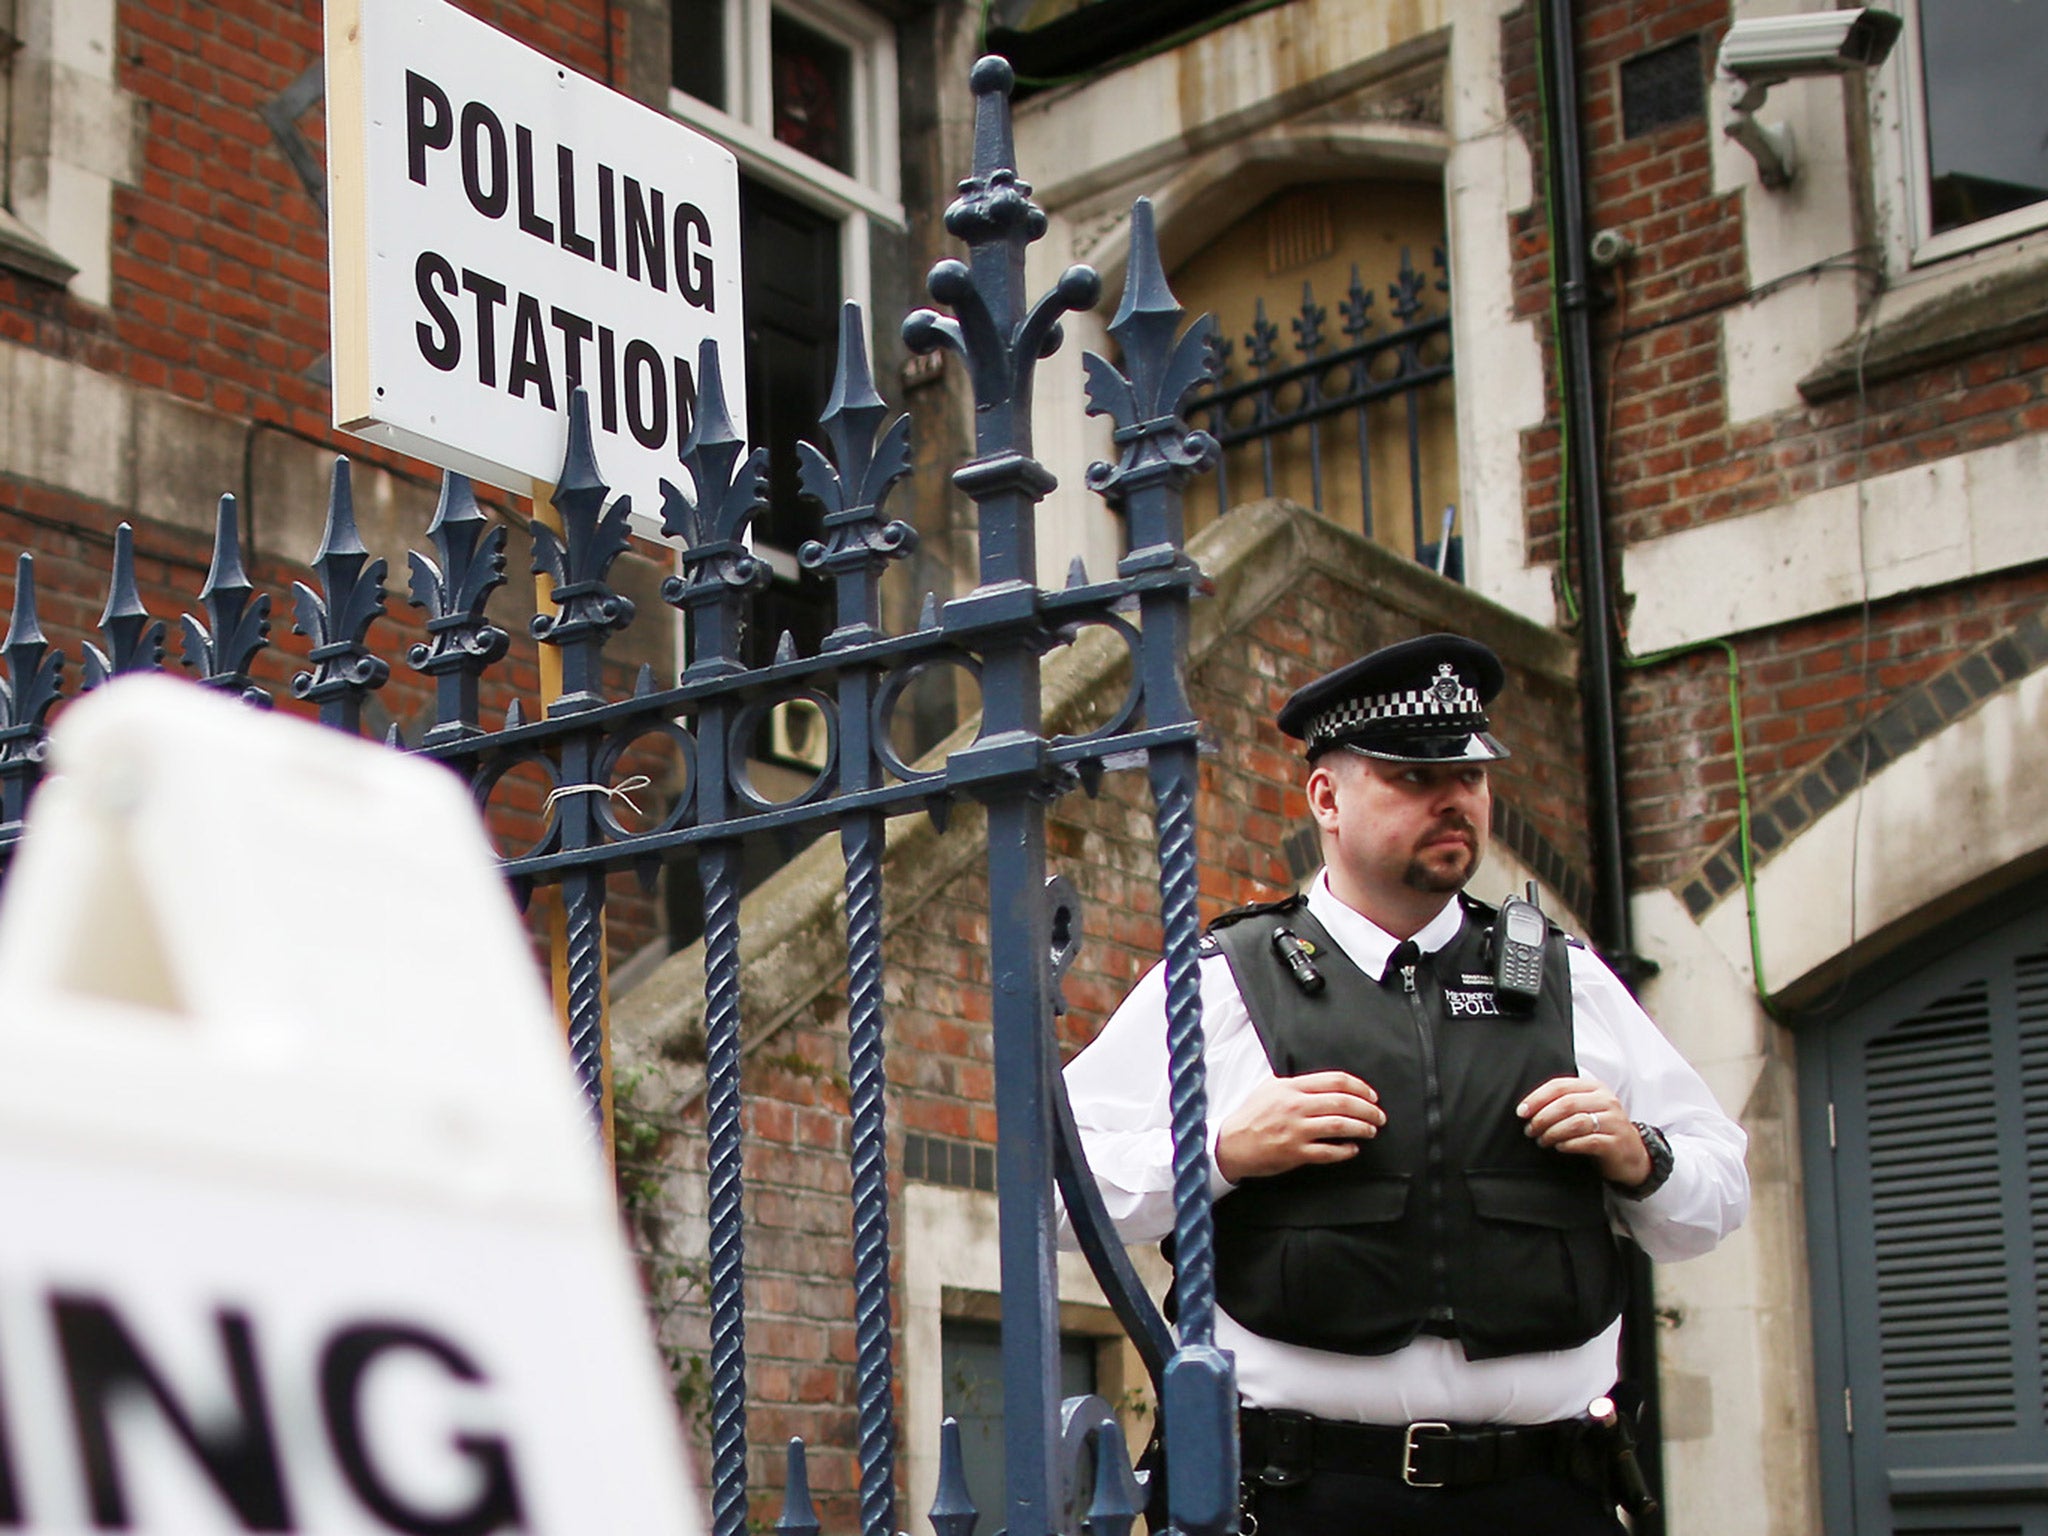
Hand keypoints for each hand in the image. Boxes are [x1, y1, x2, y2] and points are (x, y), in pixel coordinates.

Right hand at [1216, 1071, 1385, 1183]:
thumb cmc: (1251, 1116)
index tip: (1371, 1096)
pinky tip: (1353, 1149)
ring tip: (1370, 1130)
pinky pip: (1328, 1151)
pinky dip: (1345, 1150)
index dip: (1360, 1088)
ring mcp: (1296, 1130)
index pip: (1335, 1080)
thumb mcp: (1270, 1088)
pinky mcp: (1295, 1153)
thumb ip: (1296, 1083)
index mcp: (1292, 1087)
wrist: (1230, 1144)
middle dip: (1368, 1109)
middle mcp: (1296, 1106)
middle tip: (1379, 1116)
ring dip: (1361, 1128)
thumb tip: (1324, 1083)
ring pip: (1339, 1125)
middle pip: (1343, 1102)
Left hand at [1517, 1075, 1650, 1187]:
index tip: (1521, 1112)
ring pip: (1576, 1122)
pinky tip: (1559, 1147)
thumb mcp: (1584, 1110)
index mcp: (1594, 1087)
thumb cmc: (1599, 1130)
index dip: (1537, 1098)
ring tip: (1542, 1141)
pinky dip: (1569, 1144)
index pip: (1560, 1086)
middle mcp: (1606, 1100)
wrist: (1631, 1155)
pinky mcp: (1617, 1142)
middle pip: (1566, 1103)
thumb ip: (1562, 1103)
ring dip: (1553, 1132)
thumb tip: (1526, 1109)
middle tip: (1530, 1130)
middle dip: (1542, 1117)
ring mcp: (1614, 1121)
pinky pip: (1588, 1141)